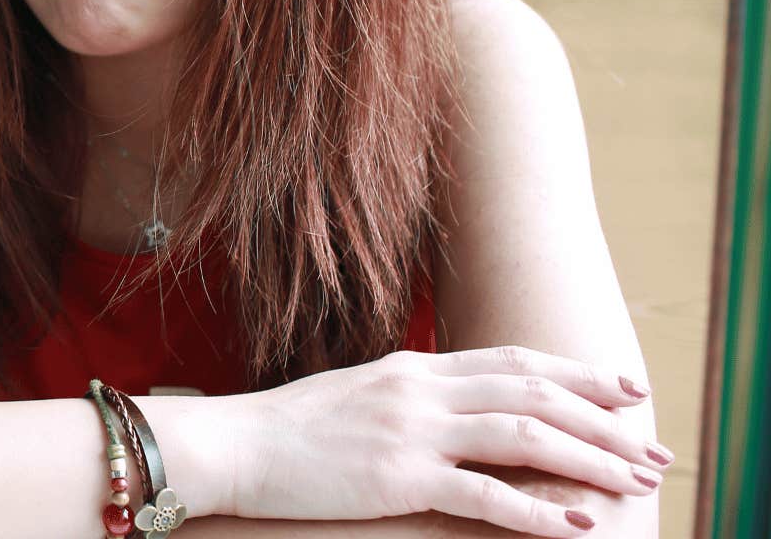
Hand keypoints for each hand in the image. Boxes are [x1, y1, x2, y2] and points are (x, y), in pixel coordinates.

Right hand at [231, 346, 667, 535]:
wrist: (232, 445)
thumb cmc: (287, 430)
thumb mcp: (358, 395)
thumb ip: (410, 395)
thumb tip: (455, 405)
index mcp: (413, 366)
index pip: (514, 361)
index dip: (578, 374)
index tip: (626, 390)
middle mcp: (421, 389)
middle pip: (534, 393)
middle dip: (604, 420)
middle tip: (653, 448)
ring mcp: (411, 431)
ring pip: (523, 435)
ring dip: (588, 459)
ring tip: (633, 483)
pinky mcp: (398, 477)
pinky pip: (484, 493)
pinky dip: (537, 510)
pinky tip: (575, 524)